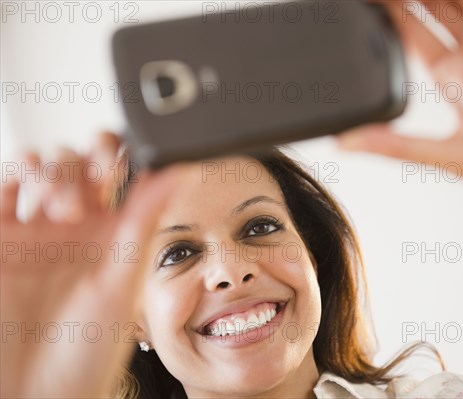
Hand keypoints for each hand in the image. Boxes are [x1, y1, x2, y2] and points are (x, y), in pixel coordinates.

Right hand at [0, 133, 181, 397]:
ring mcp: (37, 231)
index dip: (120, 153)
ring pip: (42, 168)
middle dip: (84, 161)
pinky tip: (22, 189)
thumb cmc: (85, 353)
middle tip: (92, 183)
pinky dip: (13, 175)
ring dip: (52, 170)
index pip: (120, 173)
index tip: (121, 157)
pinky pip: (3, 187)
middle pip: (79, 163)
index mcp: (115, 234)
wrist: (35, 393)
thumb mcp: (122, 280)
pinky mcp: (1, 238)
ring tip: (61, 209)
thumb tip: (181, 170)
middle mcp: (78, 228)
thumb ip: (145, 220)